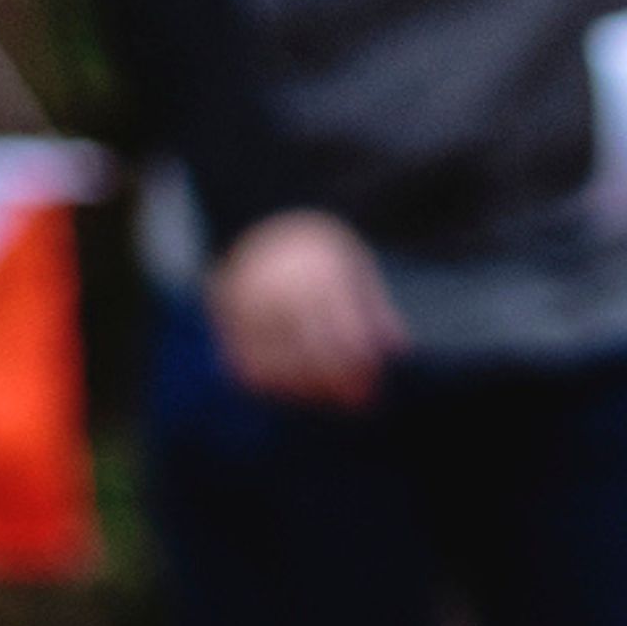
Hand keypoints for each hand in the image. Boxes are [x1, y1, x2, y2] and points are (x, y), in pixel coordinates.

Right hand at [207, 210, 404, 408]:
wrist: (260, 222)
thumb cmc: (318, 250)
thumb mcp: (354, 264)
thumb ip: (374, 308)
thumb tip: (397, 349)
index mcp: (318, 275)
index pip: (344, 334)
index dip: (361, 367)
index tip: (376, 387)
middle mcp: (279, 295)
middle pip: (312, 357)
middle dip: (339, 386)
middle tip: (361, 402)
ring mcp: (249, 313)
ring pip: (279, 370)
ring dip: (309, 392)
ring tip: (333, 398)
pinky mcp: (229, 328)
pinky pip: (250, 371)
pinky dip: (275, 387)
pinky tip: (300, 391)